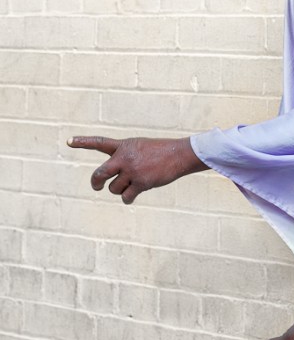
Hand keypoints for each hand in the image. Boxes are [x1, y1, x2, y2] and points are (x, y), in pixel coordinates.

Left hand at [68, 135, 206, 204]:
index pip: (99, 143)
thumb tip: (116, 182)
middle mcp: (124, 158)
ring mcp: (131, 170)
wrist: (179, 154)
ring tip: (133, 184)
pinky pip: (126, 197)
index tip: (68, 141)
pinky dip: (128, 198)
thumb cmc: (161, 151)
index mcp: (123, 146)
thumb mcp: (140, 148)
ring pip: (114, 189)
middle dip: (96, 183)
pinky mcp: (140, 183)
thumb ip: (125, 158)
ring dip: (121, 190)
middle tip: (98, 186)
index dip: (83, 142)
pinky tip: (135, 194)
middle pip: (99, 174)